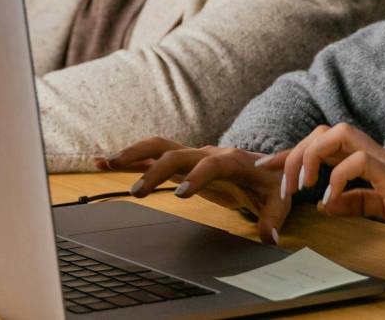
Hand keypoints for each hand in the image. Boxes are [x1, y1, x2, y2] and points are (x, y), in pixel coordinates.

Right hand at [99, 138, 291, 245]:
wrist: (266, 165)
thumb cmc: (271, 181)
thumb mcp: (280, 199)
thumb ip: (274, 218)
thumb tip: (268, 238)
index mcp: (233, 160)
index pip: (212, 163)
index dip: (197, 176)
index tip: (180, 193)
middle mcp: (208, 152)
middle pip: (177, 153)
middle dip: (156, 170)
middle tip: (139, 193)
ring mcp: (192, 155)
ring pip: (159, 147)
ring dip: (134, 155)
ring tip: (108, 163)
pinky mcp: (181, 162)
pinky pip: (152, 156)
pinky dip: (129, 159)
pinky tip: (105, 161)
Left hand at [270, 123, 384, 250]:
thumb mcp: (381, 207)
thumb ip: (354, 202)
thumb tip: (324, 204)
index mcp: (368, 159)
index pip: (324, 144)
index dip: (293, 152)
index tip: (268, 166)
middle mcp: (373, 151)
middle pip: (324, 131)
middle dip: (296, 152)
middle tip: (281, 181)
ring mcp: (384, 158)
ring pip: (337, 134)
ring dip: (312, 156)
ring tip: (302, 185)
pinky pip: (358, 162)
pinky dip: (337, 180)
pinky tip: (331, 200)